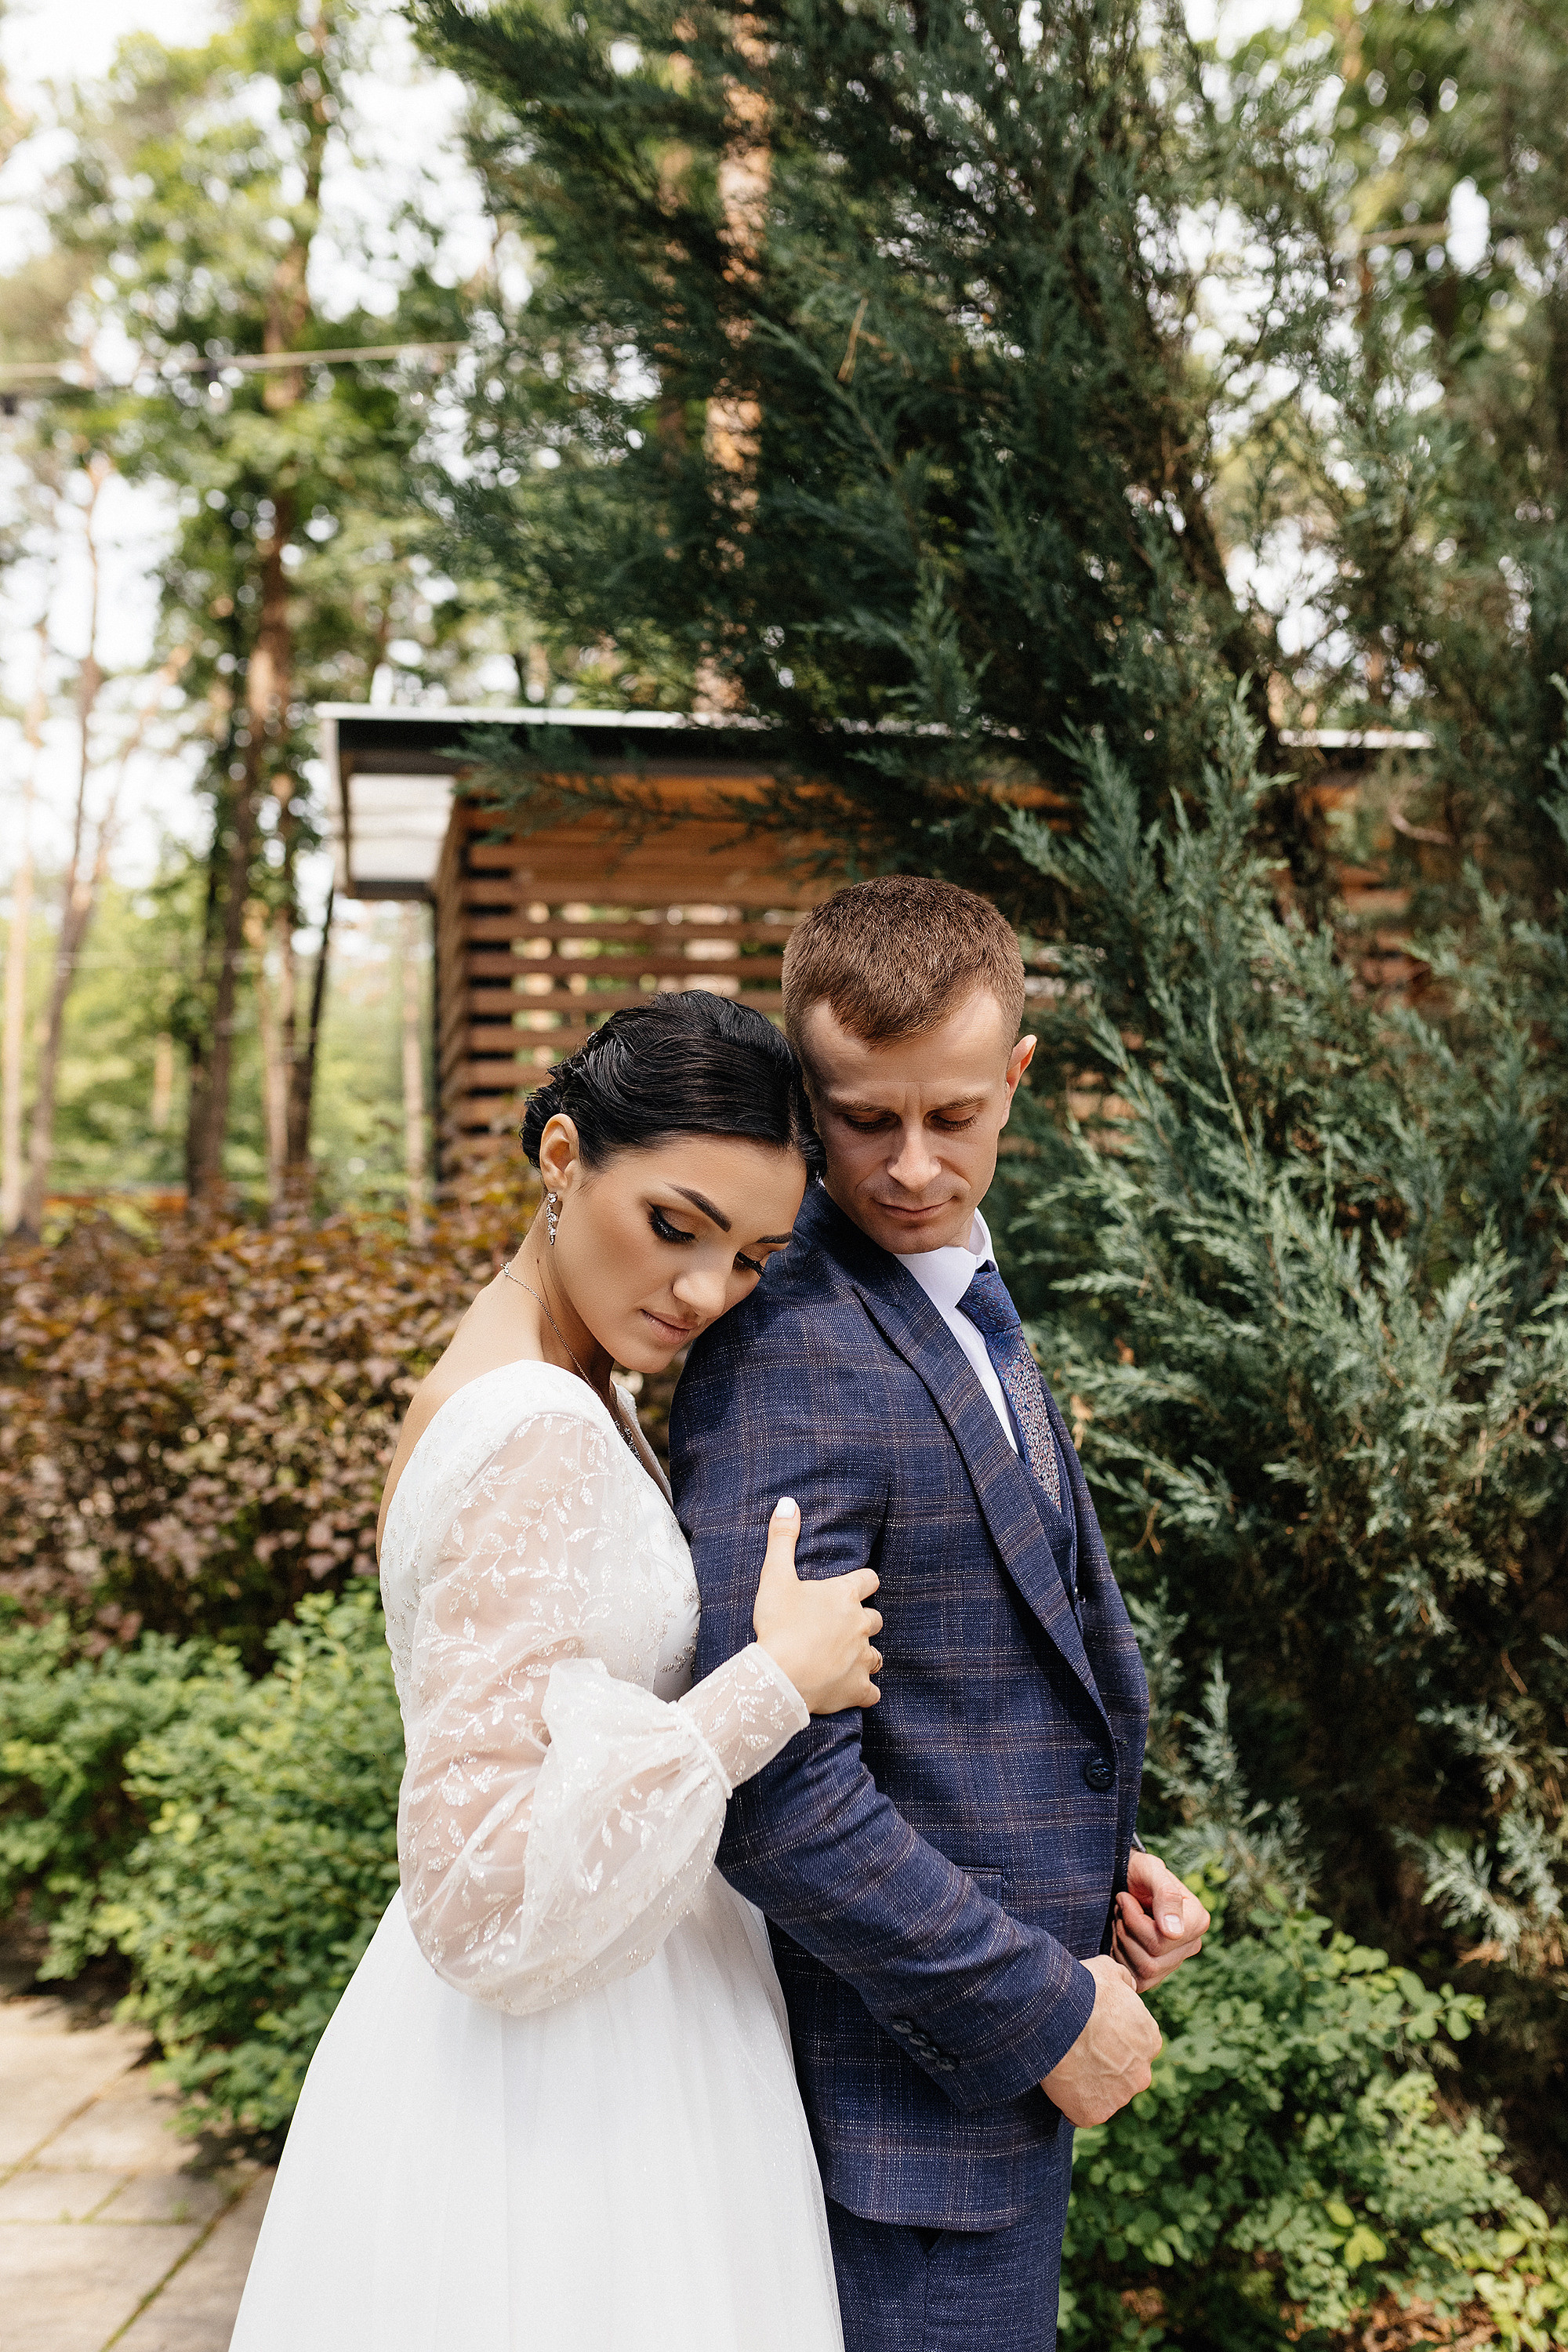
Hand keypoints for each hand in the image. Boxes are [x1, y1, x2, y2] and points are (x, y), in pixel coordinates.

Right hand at [753, 1498, 883, 1714]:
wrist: (779, 1676)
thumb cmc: (778, 1624)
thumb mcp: (775, 1576)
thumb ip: (782, 1538)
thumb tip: (788, 1502)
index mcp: (845, 1595)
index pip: (870, 1580)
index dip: (862, 1583)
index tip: (853, 1588)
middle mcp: (861, 1625)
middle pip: (876, 1619)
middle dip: (863, 1622)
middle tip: (841, 1627)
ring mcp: (862, 1658)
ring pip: (877, 1655)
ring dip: (865, 1655)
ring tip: (846, 1658)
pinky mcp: (857, 1689)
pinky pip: (872, 1691)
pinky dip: (864, 1691)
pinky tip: (853, 1690)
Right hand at [1040, 1955, 1159, 2126]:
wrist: (1057, 2017)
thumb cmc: (1083, 1990)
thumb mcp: (1110, 1971)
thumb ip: (1125, 1981)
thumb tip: (1129, 1988)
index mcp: (1150, 2040)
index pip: (1135, 2047)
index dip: (1112, 2041)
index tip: (1093, 2034)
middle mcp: (1142, 2073)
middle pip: (1124, 2074)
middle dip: (1105, 2067)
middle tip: (1078, 2050)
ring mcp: (1120, 2097)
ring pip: (1105, 2095)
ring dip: (1089, 2085)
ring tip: (1065, 2063)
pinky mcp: (1095, 2113)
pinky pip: (1083, 2112)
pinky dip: (1072, 2102)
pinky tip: (1059, 2082)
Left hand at [1112, 1850, 1210, 1991]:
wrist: (1123, 1879)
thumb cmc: (1137, 1871)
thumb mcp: (1149, 1869)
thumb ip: (1166, 1894)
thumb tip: (1175, 1933)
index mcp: (1197, 1921)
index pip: (1161, 1940)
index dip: (1134, 1920)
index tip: (1124, 1897)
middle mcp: (1190, 1945)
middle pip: (1152, 1960)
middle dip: (1126, 1931)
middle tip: (1119, 1908)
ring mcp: (1174, 1961)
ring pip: (1144, 1972)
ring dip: (1122, 1943)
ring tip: (1119, 1920)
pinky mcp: (1156, 1973)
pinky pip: (1137, 1980)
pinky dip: (1120, 1958)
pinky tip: (1118, 1936)